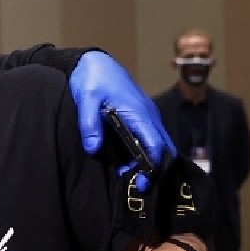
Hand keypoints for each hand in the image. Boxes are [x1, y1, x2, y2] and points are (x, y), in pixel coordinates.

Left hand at [70, 51, 175, 190]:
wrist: (96, 63)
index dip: (151, 167)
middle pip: (163, 148)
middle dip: (155, 170)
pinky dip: (144, 153)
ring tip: (129, 179)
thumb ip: (89, 123)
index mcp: (139, 113)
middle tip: (138, 188)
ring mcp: (147, 116)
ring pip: (157, 144)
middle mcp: (149, 116)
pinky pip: (149, 138)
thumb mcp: (86, 99)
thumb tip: (93, 148)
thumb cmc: (93, 79)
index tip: (140, 184)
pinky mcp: (140, 117)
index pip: (155, 145)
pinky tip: (127, 164)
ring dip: (148, 162)